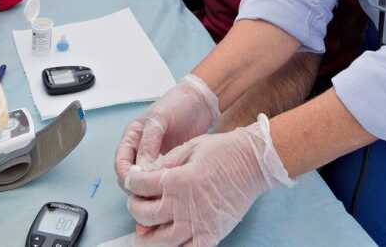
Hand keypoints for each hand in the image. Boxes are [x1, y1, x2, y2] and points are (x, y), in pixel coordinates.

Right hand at [114, 75, 219, 188]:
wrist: (200, 102)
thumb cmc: (177, 104)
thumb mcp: (159, 120)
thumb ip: (148, 143)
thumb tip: (141, 170)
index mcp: (132, 136)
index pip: (120, 163)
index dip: (126, 176)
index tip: (138, 185)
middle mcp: (140, 148)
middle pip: (130, 175)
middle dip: (138, 185)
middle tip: (152, 192)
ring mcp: (155, 156)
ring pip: (146, 179)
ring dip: (151, 186)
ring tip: (163, 190)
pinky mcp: (169, 162)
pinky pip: (161, 177)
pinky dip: (164, 183)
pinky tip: (172, 185)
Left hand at [124, 115, 293, 246]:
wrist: (254, 163)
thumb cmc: (224, 151)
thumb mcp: (190, 147)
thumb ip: (165, 163)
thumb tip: (144, 175)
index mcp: (177, 180)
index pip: (140, 186)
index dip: (132, 182)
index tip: (132, 180)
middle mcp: (184, 205)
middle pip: (144, 215)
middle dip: (135, 207)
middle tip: (137, 202)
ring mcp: (198, 223)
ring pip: (161, 241)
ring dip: (147, 238)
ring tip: (143, 233)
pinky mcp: (212, 234)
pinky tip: (171, 243)